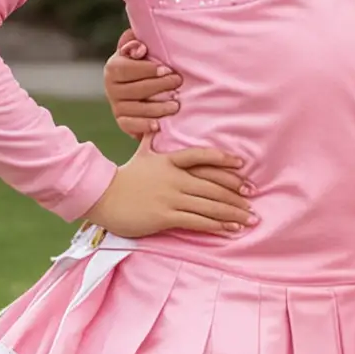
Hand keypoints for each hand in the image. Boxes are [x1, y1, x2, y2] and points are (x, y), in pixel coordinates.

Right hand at [81, 139, 254, 238]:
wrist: (101, 197)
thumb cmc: (124, 177)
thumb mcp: (140, 153)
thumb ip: (149, 139)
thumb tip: (153, 124)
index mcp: (169, 161)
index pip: (201, 156)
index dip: (223, 159)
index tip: (242, 165)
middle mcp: (174, 178)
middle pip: (212, 185)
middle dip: (236, 193)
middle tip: (253, 198)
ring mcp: (171, 197)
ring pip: (209, 205)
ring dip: (232, 213)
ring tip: (250, 218)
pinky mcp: (165, 216)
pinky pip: (197, 221)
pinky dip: (217, 225)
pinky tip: (231, 229)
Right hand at [104, 28, 184, 136]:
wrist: (142, 90)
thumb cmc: (145, 66)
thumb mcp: (140, 52)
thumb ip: (136, 44)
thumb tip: (139, 47)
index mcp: (113, 68)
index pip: (126, 69)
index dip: (147, 69)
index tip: (166, 69)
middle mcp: (111, 88)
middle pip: (134, 89)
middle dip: (159, 86)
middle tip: (178, 83)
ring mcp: (116, 106)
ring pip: (136, 108)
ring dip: (157, 108)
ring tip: (176, 105)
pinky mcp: (122, 121)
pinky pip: (131, 125)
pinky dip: (144, 125)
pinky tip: (159, 126)